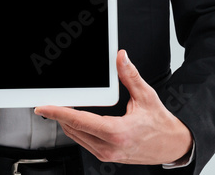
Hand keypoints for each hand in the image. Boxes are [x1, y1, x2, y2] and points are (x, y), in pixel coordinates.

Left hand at [34, 50, 192, 165]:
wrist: (171, 145)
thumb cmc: (160, 124)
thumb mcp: (146, 96)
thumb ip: (130, 76)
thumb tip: (120, 58)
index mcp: (117, 132)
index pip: (79, 121)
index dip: (58, 112)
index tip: (43, 106)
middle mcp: (109, 146)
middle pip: (72, 129)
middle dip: (58, 114)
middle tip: (49, 101)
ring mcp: (106, 154)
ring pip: (75, 137)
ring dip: (65, 122)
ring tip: (58, 107)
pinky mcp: (106, 156)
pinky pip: (83, 142)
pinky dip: (75, 129)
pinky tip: (74, 118)